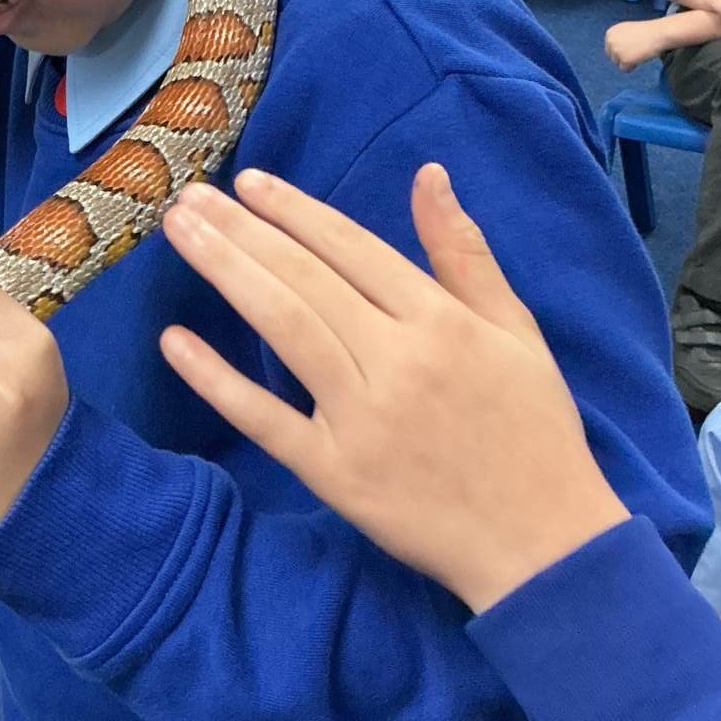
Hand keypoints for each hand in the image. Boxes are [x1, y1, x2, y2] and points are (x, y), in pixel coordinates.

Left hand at [158, 167, 628, 614]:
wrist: (546, 546)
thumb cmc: (534, 430)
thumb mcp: (515, 331)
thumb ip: (464, 253)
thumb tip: (428, 174)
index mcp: (441, 322)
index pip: (351, 248)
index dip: (295, 210)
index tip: (248, 181)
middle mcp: (396, 361)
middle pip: (305, 279)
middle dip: (242, 229)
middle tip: (188, 195)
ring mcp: (361, 419)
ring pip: (283, 328)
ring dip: (226, 272)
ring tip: (180, 232)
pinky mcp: (335, 474)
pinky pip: (265, 420)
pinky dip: (217, 380)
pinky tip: (174, 342)